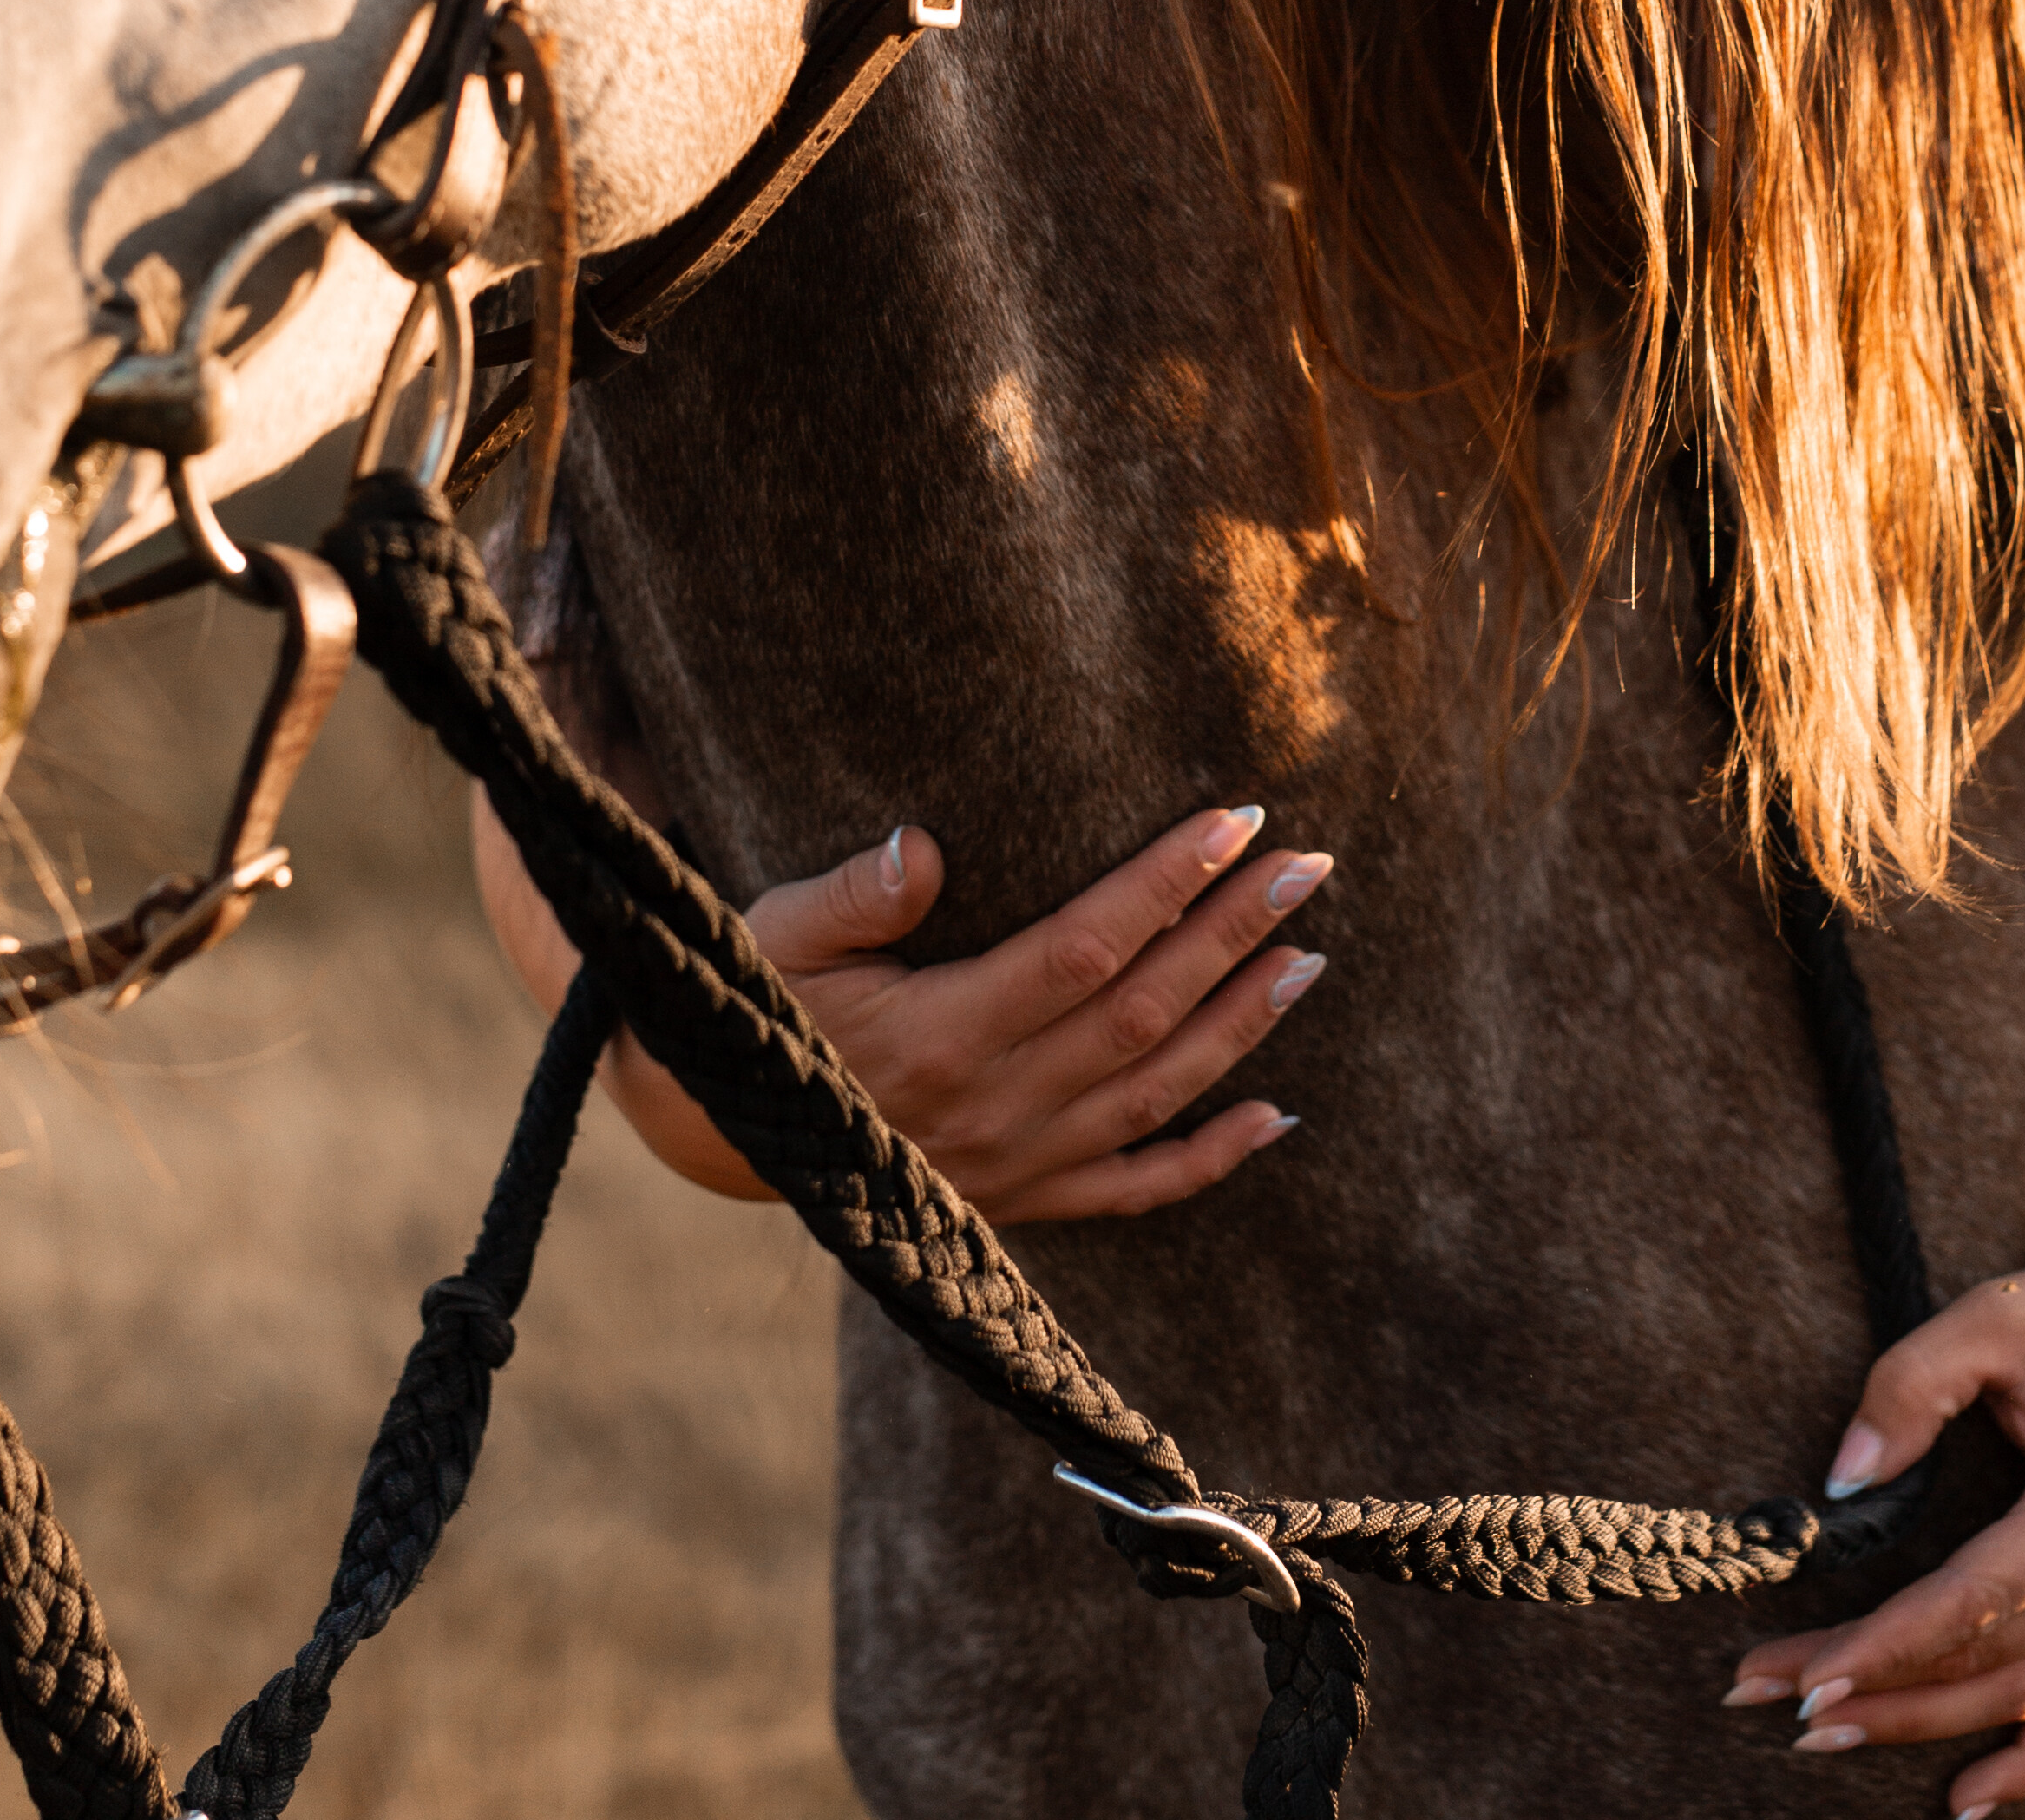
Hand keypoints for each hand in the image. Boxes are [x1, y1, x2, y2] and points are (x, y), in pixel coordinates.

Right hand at [473, 785, 1333, 1221]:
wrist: (713, 1127)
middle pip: (1142, 1015)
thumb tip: (922, 847)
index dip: (1165, 885)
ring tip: (1310, 956)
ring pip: (1155, 1095)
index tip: (1236, 823)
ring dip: (1241, 1026)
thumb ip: (851, 899)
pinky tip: (1278, 1118)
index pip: (1084, 950)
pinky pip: (1132, 1190)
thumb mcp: (774, 934)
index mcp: (937, 1035)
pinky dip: (1210, 1160)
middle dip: (1232, 934)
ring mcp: (1012, 1165)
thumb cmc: (753, 999)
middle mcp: (989, 1110)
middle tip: (1310, 867)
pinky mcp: (1020, 1202)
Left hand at [1716, 1243, 2024, 1804]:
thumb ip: (1908, 1388)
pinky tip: (1964, 1801)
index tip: (1808, 1674)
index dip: (1886, 1644)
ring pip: (2019, 1697)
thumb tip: (1840, 1481)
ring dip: (1921, 1726)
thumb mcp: (1988, 1321)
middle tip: (1771, 1698)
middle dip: (1875, 1688)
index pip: (1972, 1601)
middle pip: (1983, 1660)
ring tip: (1823, 1734)